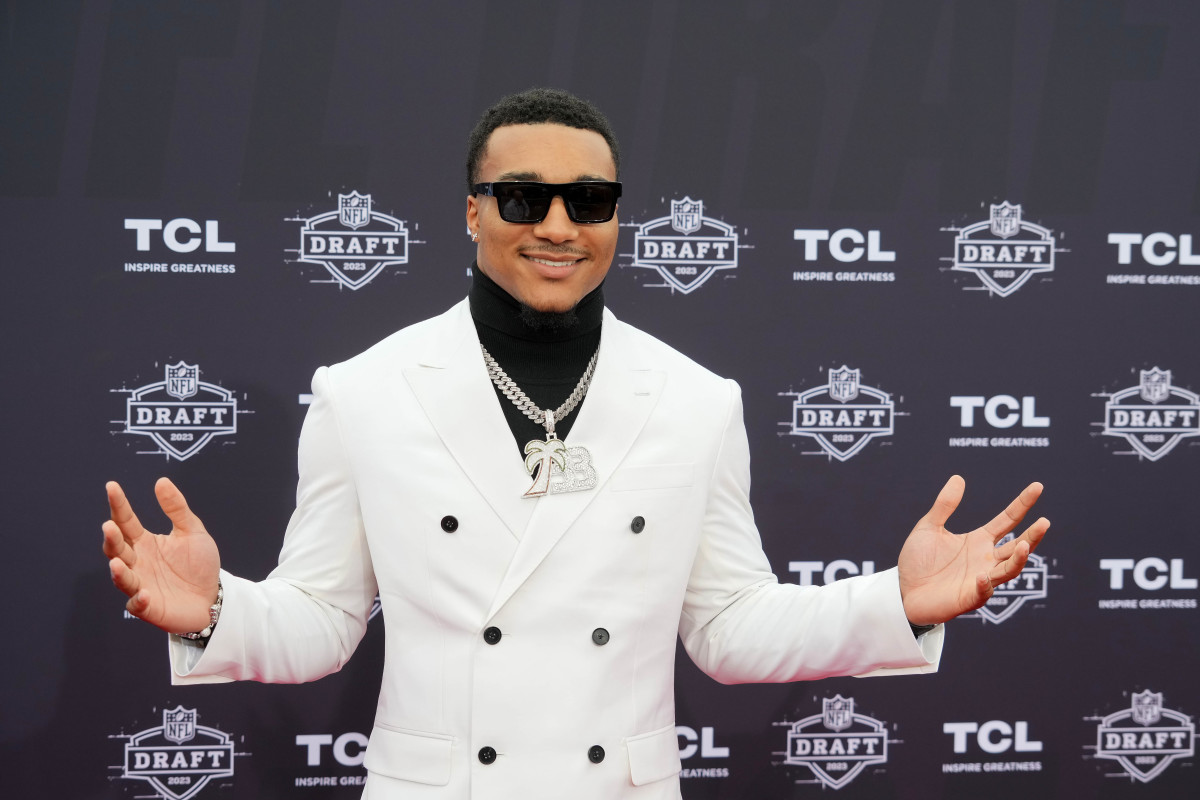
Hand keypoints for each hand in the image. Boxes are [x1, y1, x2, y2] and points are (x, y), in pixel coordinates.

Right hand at [102, 478, 220, 632]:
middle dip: (112, 539)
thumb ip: (177, 509)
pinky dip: (139, 600)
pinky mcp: (149, 607)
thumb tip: (161, 481)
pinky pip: (138, 604)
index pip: (126, 521)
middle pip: (117, 549)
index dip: (118, 505)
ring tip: (116, 562)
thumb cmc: (199, 564)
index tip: (112, 486)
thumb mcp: (192, 532)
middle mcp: (137, 562)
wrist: (213, 597)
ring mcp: (140, 585)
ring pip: (122, 577)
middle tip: (110, 526)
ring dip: (118, 571)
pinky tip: (145, 593)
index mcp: (144, 542)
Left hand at [898, 475, 1048, 625]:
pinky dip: (984, 585)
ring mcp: (980, 580)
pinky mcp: (968, 598)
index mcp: (979, 541)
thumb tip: (958, 478)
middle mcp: (985, 560)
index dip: (1022, 504)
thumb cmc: (918, 561)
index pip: (1007, 520)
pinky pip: (982, 593)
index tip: (1037, 487)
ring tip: (1024, 546)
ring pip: (1008, 571)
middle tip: (1045, 522)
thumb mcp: (929, 527)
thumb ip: (944, 505)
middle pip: (1017, 547)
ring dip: (1018, 560)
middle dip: (1032, 536)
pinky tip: (982, 576)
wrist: (902, 590)